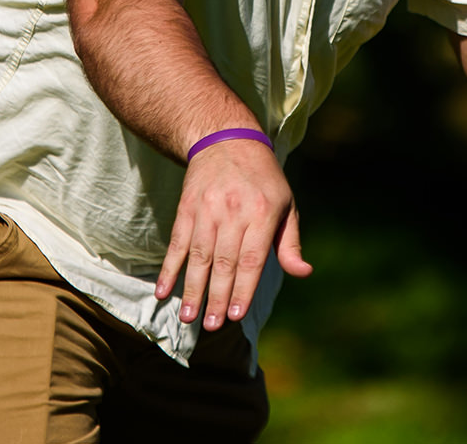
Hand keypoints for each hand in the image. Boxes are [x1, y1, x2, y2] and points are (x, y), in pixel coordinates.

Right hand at [155, 138, 312, 329]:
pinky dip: (169, 268)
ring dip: (192, 288)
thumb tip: (303, 273)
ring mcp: (207, 209)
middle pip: (224, 261)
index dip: (243, 288)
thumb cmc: (264, 180)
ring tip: (188, 317)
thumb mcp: (286, 205)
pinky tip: (163, 290)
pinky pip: (177, 242)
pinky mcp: (187, 207)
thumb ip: (290, 243)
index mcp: (262, 212)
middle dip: (217, 297)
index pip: (252, 259)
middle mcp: (233, 211)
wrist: (227, 139)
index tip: (236, 316)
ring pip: (199, 255)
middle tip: (211, 327)